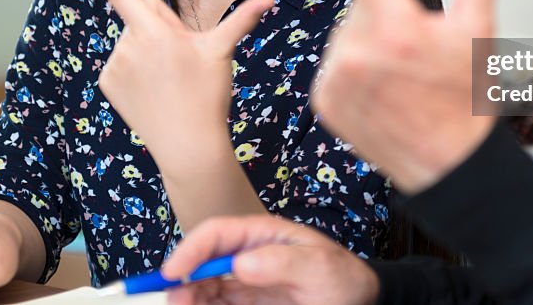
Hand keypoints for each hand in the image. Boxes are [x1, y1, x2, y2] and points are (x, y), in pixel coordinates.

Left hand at [63, 0, 273, 168]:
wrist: (188, 145)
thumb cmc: (208, 94)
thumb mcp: (222, 51)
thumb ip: (241, 19)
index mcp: (153, 31)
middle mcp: (128, 44)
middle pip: (143, 13)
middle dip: (160, 24)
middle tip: (183, 56)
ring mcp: (115, 65)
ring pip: (133, 39)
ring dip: (149, 49)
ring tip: (170, 78)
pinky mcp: (107, 83)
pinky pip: (122, 61)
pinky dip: (135, 70)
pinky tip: (153, 89)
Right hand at [162, 215, 378, 304]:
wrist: (359, 304)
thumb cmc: (342, 279)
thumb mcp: (319, 267)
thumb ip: (282, 262)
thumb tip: (240, 263)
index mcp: (262, 236)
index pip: (217, 234)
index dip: (191, 249)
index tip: (174, 271)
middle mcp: (247, 257)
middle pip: (202, 264)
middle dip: (182, 280)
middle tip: (175, 300)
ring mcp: (244, 284)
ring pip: (203, 289)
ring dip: (188, 297)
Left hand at [309, 0, 520, 193]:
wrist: (451, 171)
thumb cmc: (469, 102)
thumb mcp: (479, 36)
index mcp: (397, 26)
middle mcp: (358, 50)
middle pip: (363, 5)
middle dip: (386, 16)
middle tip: (417, 53)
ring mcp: (336, 77)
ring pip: (346, 34)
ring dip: (368, 45)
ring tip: (400, 79)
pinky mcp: (323, 100)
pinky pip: (332, 64)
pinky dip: (351, 70)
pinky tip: (380, 92)